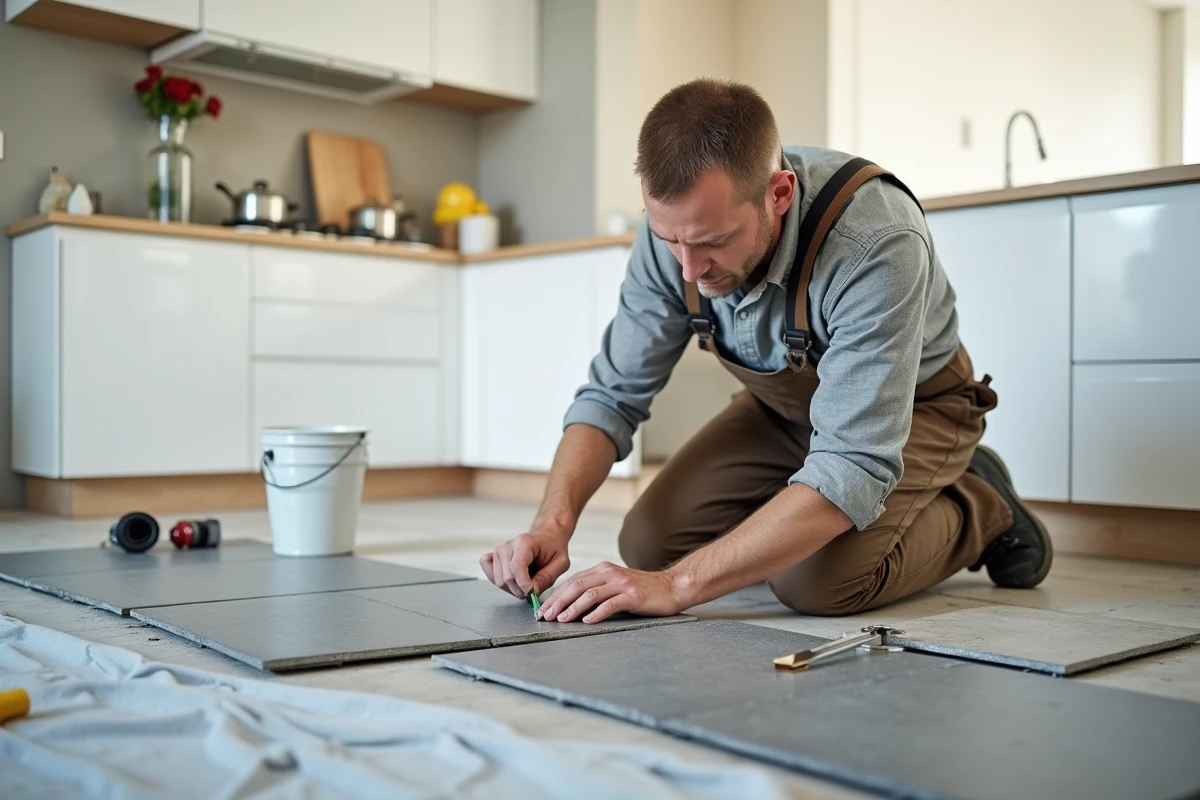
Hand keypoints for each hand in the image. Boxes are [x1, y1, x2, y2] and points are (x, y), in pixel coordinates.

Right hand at [480, 529, 570, 598]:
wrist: (546, 537)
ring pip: (499, 581)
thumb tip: (532, 592)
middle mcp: (507, 546)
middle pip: (507, 577)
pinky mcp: (493, 557)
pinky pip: (489, 575)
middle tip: (532, 590)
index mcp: (525, 542)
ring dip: (513, 589)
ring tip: (525, 584)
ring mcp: (498, 551)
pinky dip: (501, 583)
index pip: (517, 567)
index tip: (531, 593)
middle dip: (520, 590)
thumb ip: (547, 577)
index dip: (523, 584)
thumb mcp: (561, 563)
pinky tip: (513, 581)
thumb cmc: (553, 548)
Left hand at [538, 561, 684, 623]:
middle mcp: (610, 573)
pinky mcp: (633, 596)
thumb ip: (597, 590)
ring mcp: (622, 584)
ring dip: (573, 608)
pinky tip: (587, 621)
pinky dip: (596, 613)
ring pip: (590, 594)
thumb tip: (571, 606)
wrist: (672, 587)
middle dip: (559, 602)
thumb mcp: (616, 585)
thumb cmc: (643, 590)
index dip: (556, 595)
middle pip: (577, 586)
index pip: (573, 580)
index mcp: (603, 569)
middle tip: (546, 616)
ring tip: (562, 619)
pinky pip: (610, 604)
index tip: (544, 608)